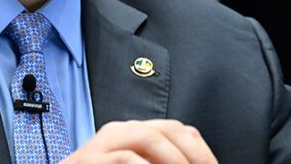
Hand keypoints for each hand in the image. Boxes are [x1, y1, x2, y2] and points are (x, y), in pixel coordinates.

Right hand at [60, 119, 217, 163]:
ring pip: (148, 137)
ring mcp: (102, 144)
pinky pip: (125, 158)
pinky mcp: (88, 159)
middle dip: (194, 155)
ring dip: (174, 160)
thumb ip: (156, 162)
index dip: (201, 152)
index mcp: (133, 135)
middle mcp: (119, 132)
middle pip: (168, 129)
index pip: (177, 130)